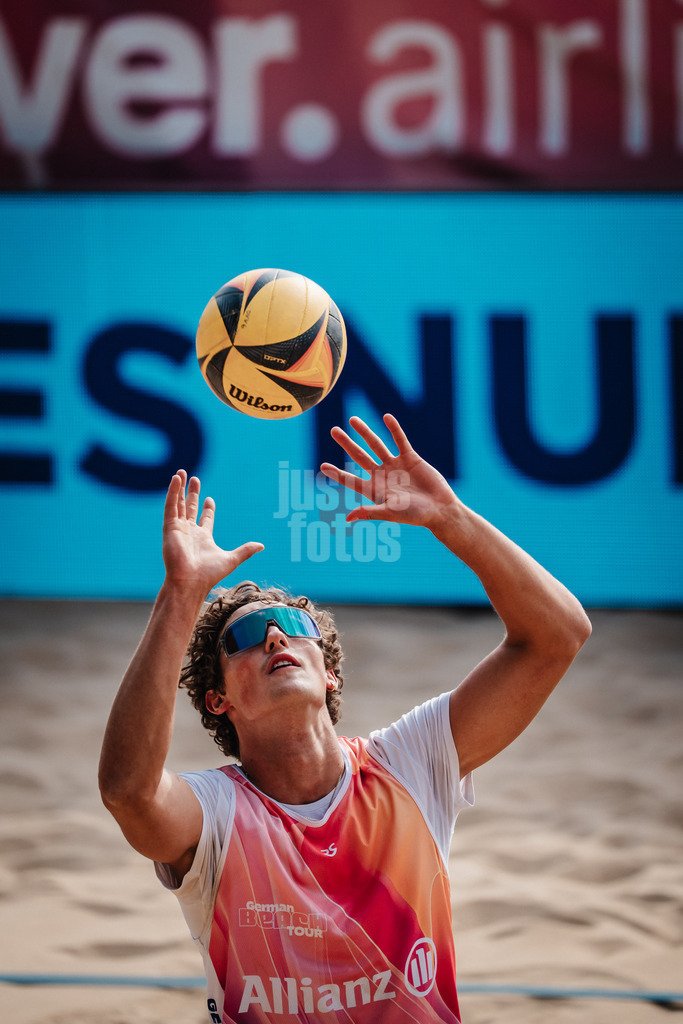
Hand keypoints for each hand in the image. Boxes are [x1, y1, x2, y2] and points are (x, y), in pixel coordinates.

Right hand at [162, 470, 262, 592]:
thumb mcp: (232, 559)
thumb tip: (262, 545)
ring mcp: (179, 529)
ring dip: (179, 488)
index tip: (209, 498)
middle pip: (190, 508)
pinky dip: (172, 492)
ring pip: (178, 504)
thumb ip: (245, 550)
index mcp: (203, 538)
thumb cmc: (209, 574)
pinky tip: (176, 479)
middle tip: (194, 479)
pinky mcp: (170, 527)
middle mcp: (190, 532)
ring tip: (181, 473)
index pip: (205, 519)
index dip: (208, 508)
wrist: (190, 582)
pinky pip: (170, 506)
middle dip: (192, 494)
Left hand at [320, 414, 457, 530]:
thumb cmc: (415, 515)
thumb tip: (348, 517)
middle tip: (333, 431)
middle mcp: (381, 475)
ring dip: (365, 432)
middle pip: (359, 456)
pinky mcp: (410, 458)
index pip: (350, 479)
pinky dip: (394, 429)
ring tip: (352, 419)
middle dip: (346, 443)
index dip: (337, 473)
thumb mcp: (390, 513)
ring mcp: (395, 465)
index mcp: (374, 489)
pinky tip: (386, 417)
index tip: (323, 466)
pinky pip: (400, 440)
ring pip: (376, 444)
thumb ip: (369, 512)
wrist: (439, 509)